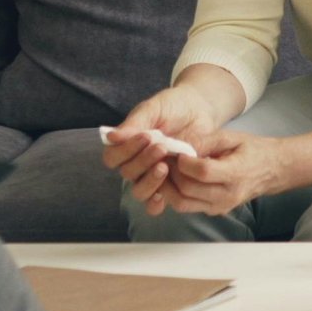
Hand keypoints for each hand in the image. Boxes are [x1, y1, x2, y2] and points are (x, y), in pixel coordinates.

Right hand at [104, 89, 220, 214]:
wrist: (200, 110)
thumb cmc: (173, 106)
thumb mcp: (154, 108)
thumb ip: (135, 122)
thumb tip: (110, 136)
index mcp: (126, 144)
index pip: (113, 157)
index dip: (126, 151)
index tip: (146, 136)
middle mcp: (136, 162)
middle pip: (127, 174)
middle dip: (142, 162)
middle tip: (162, 148)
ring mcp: (151, 175)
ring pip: (139, 191)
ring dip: (149, 181)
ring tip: (165, 166)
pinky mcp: (169, 185)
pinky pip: (154, 204)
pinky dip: (156, 203)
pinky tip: (163, 195)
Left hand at [162, 130, 277, 216]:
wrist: (272, 170)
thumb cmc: (253, 151)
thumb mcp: (232, 137)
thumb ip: (206, 140)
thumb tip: (179, 143)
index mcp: (235, 174)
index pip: (203, 172)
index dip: (184, 161)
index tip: (176, 150)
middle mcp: (227, 195)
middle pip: (188, 190)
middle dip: (170, 173)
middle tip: (164, 158)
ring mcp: (220, 207)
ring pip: (182, 203)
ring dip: (168, 186)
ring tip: (165, 169)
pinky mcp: (214, 211)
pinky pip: (187, 206)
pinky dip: (175, 193)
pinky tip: (174, 178)